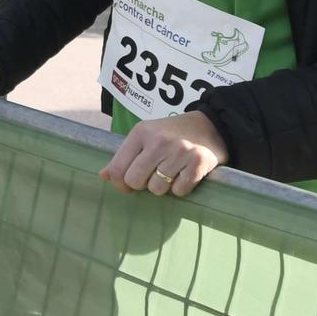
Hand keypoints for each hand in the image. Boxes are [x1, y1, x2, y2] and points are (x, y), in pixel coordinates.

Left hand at [101, 112, 228, 197]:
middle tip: (153, 176)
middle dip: (143, 184)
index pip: (118, 168)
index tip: (128, 184)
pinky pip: (179, 191)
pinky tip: (186, 174)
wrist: (212, 125)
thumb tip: (104, 176)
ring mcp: (179, 151)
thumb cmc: (173, 134)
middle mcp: (159, 140)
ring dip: (163, 187)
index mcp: (141, 132)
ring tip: (172, 172)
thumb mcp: (146, 137)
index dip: (120, 183)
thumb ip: (124, 156)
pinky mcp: (198, 162)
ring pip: (157, 188)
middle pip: (135, 181)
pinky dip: (182, 188)